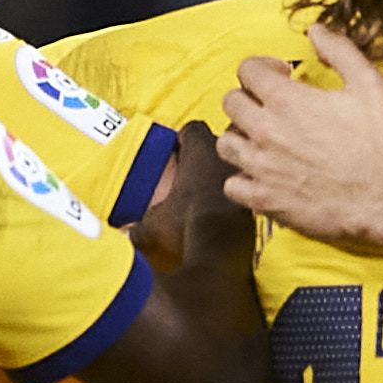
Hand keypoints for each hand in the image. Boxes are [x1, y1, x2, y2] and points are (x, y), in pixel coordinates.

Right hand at [136, 122, 260, 299]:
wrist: (221, 254)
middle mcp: (227, 157)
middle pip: (224, 139)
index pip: (192, 128)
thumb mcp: (155, 225)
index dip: (184, 137)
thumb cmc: (185, 226)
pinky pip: (255, 185)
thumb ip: (139, 226)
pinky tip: (232, 209)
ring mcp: (247, 174)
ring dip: (231, 171)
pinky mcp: (260, 194)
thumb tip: (123, 234)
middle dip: (214, 149)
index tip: (178, 146)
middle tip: (200, 166)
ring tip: (218, 188)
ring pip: (242, 161)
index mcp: (199, 151)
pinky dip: (245, 192)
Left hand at [215, 26, 382, 251]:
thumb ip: (339, 51)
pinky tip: (263, 174)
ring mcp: (262, 168)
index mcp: (287, 100)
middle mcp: (266, 132)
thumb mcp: (368, 84)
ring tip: (263, 140)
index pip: (247, 70)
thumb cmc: (381, 144)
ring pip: (226, 144)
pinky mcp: (265, 200)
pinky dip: (242, 178)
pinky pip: (232, 186)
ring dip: (241, 137)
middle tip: (271, 106)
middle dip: (249, 98)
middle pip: (230, 104)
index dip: (263, 67)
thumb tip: (317, 31)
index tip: (281, 76)